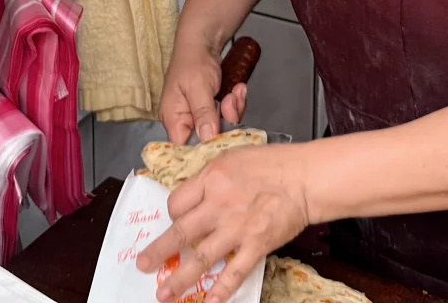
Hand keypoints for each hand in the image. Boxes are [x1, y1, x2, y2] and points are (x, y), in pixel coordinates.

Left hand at [137, 144, 310, 302]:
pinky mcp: (256, 245)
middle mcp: (219, 205)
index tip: (176, 222)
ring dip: (180, 278)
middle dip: (158, 251)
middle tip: (142, 265)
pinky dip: (221, 290)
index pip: (178, 202)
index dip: (173, 215)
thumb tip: (193, 196)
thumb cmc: (272, 164)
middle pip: (180, 232)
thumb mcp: (232, 159)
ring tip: (164, 294)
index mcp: (211, 179)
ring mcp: (237, 228)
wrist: (305, 177)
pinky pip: (234, 272)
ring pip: (201, 257)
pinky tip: (209, 302)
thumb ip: (210, 178)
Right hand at [160, 38, 247, 144]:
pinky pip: (226, 116)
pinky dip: (234, 103)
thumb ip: (203, 114)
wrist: (203, 42)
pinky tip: (237, 89)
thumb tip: (207, 139)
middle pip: (207, 138)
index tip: (222, 142)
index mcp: (173, 119)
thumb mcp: (198, 88)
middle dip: (224, 121)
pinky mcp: (211, 109)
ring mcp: (199, 115)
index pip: (184, 148)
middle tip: (229, 101)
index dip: (203, 149)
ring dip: (232, 109)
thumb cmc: (193, 61)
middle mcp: (185, 121)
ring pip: (221, 127)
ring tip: (234, 92)